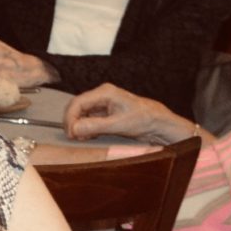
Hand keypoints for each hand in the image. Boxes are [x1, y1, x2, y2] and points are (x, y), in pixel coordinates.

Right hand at [63, 84, 190, 144]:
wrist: (160, 124)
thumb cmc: (145, 119)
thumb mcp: (119, 125)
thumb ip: (95, 126)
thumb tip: (74, 129)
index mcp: (105, 92)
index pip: (77, 102)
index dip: (70, 118)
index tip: (70, 132)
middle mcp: (102, 96)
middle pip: (77, 107)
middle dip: (73, 122)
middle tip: (73, 137)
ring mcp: (104, 104)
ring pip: (82, 114)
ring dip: (79, 126)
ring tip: (82, 138)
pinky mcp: (106, 113)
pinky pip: (89, 119)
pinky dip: (86, 128)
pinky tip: (89, 136)